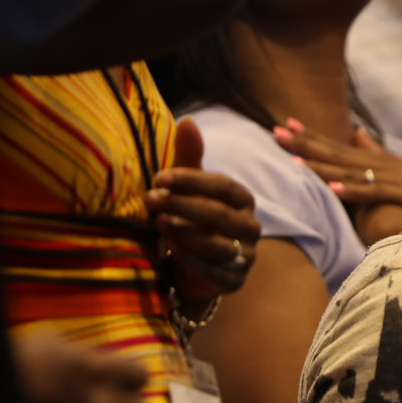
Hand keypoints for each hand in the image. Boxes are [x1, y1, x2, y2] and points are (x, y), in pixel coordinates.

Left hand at [144, 118, 259, 301]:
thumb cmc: (188, 218)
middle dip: (183, 205)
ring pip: (219, 244)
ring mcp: (246, 256)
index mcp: (242, 200)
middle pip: (220, 214)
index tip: (159, 178)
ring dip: (186, 232)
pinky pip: (217, 272)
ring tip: (159, 223)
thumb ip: (189, 157)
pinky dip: (193, 261)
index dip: (192, 180)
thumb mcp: (186, 188)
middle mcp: (250, 227)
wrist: (188, 267)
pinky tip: (170, 251)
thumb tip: (188, 120)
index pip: (223, 186)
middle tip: (150, 200)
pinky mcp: (235, 281)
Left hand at [273, 119, 401, 211]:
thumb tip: (355, 133)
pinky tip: (331, 189)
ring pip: (348, 171)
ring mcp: (390, 178)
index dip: (311, 136)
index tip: (285, 124)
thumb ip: (375, 150)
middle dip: (305, 144)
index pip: (338, 145)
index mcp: (377, 160)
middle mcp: (380, 164)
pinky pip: (372, 193)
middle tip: (274, 132)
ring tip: (291, 162)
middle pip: (337, 152)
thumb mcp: (400, 164)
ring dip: (320, 167)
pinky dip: (351, 191)